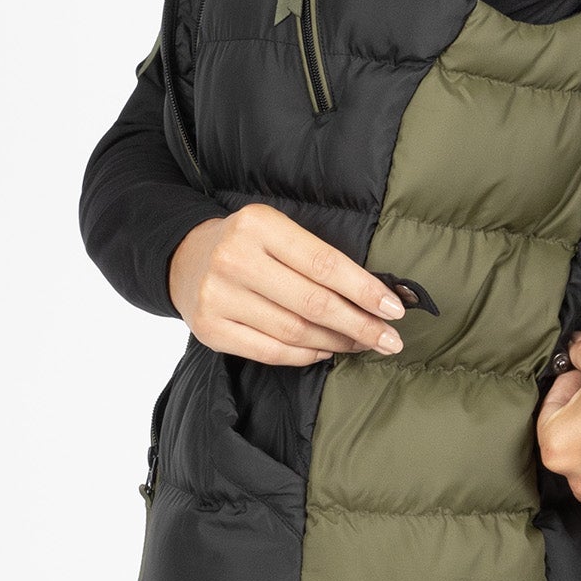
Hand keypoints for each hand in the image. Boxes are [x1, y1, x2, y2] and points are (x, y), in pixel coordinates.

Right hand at [168, 204, 407, 366]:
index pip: (324, 263)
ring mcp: (218, 296)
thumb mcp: (278, 231)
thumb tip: (378, 295)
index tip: (395, 309)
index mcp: (259, 225)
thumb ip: (319, 257)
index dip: (364, 289)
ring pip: (294, 331)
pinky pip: (270, 352)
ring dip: (336, 342)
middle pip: (313, 302)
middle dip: (359, 324)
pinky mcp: (210, 329)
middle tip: (390, 340)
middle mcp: (235, 259)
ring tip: (361, 344)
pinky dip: (305, 356)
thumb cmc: (248, 244)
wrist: (185, 258)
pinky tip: (327, 351)